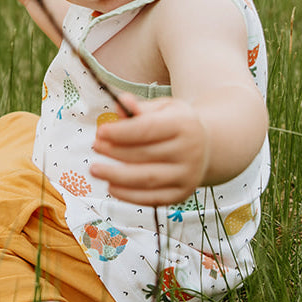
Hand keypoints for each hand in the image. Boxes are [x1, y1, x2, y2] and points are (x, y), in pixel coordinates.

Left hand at [89, 95, 209, 206]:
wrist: (206, 146)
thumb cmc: (177, 124)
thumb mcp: (163, 108)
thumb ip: (140, 107)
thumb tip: (121, 103)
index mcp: (184, 125)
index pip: (148, 129)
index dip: (121, 131)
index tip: (101, 131)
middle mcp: (189, 152)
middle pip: (145, 154)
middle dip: (115, 152)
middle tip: (96, 146)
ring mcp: (187, 175)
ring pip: (147, 179)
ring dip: (117, 176)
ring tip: (96, 169)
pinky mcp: (181, 194)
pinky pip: (151, 198)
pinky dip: (128, 195)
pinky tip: (112, 186)